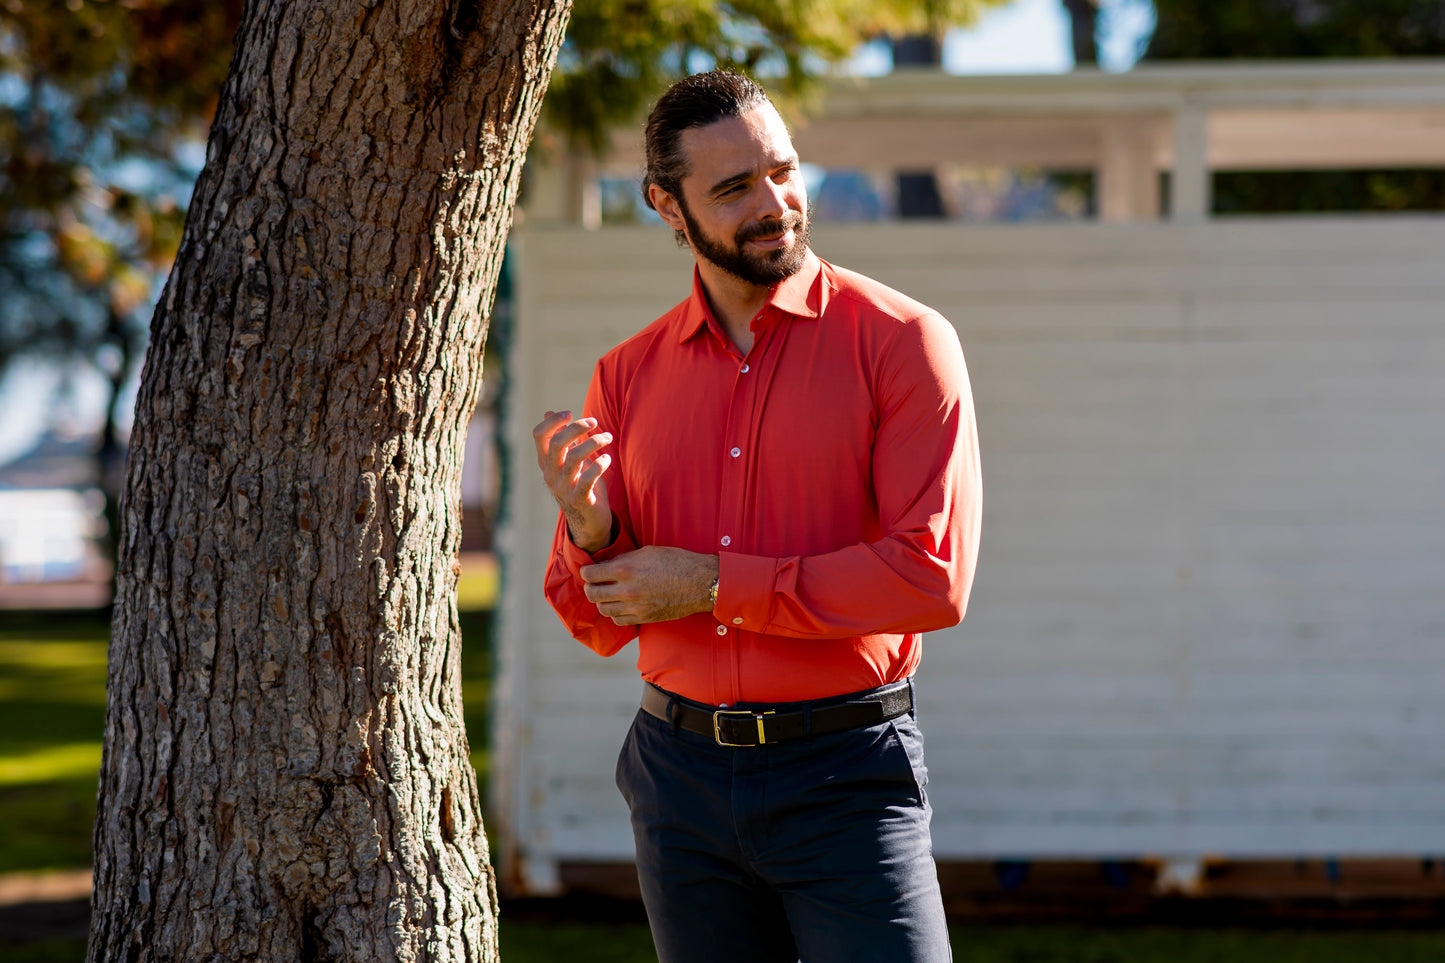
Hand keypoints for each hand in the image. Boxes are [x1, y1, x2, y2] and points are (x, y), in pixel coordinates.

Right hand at [533, 410, 613, 552]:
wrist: (589, 523)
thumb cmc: (581, 486)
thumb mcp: (569, 462)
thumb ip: (561, 439)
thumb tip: (548, 413)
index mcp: (546, 463)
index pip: (539, 436)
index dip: (553, 421)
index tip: (570, 413)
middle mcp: (551, 475)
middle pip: (558, 443)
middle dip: (577, 427)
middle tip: (594, 422)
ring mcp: (563, 488)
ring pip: (575, 457)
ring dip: (594, 442)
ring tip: (608, 437)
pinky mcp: (580, 500)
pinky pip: (588, 478)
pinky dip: (600, 464)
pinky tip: (608, 459)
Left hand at [581, 546, 719, 625]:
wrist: (700, 582)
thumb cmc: (676, 561)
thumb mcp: (647, 552)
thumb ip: (624, 559)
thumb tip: (607, 565)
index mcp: (626, 569)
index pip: (590, 574)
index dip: (587, 572)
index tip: (590, 571)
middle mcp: (627, 590)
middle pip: (592, 594)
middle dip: (590, 587)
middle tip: (595, 583)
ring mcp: (635, 607)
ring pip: (604, 609)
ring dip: (602, 601)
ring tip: (608, 595)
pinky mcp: (644, 618)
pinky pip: (619, 620)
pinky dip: (615, 613)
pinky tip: (621, 606)